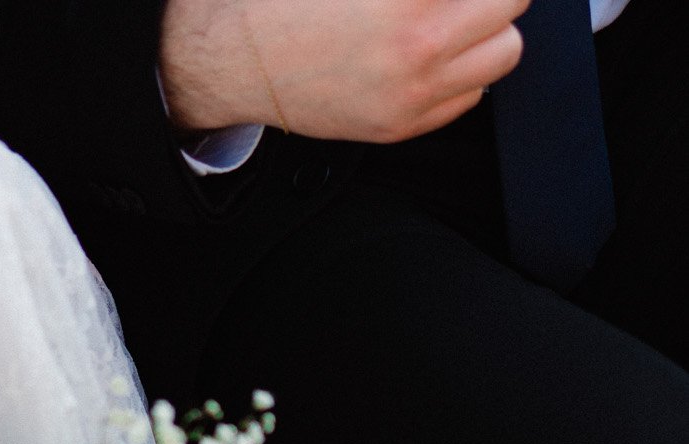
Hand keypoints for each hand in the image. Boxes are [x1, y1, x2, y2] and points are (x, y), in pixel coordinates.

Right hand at [160, 0, 527, 144]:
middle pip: (512, 0)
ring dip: (488, 28)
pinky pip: (471, 95)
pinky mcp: (402, 125)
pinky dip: (462, 72)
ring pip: (505, 51)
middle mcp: (419, 44)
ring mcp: (413, 92)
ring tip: (455, 17)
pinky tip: (429, 55)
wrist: (237, 60)